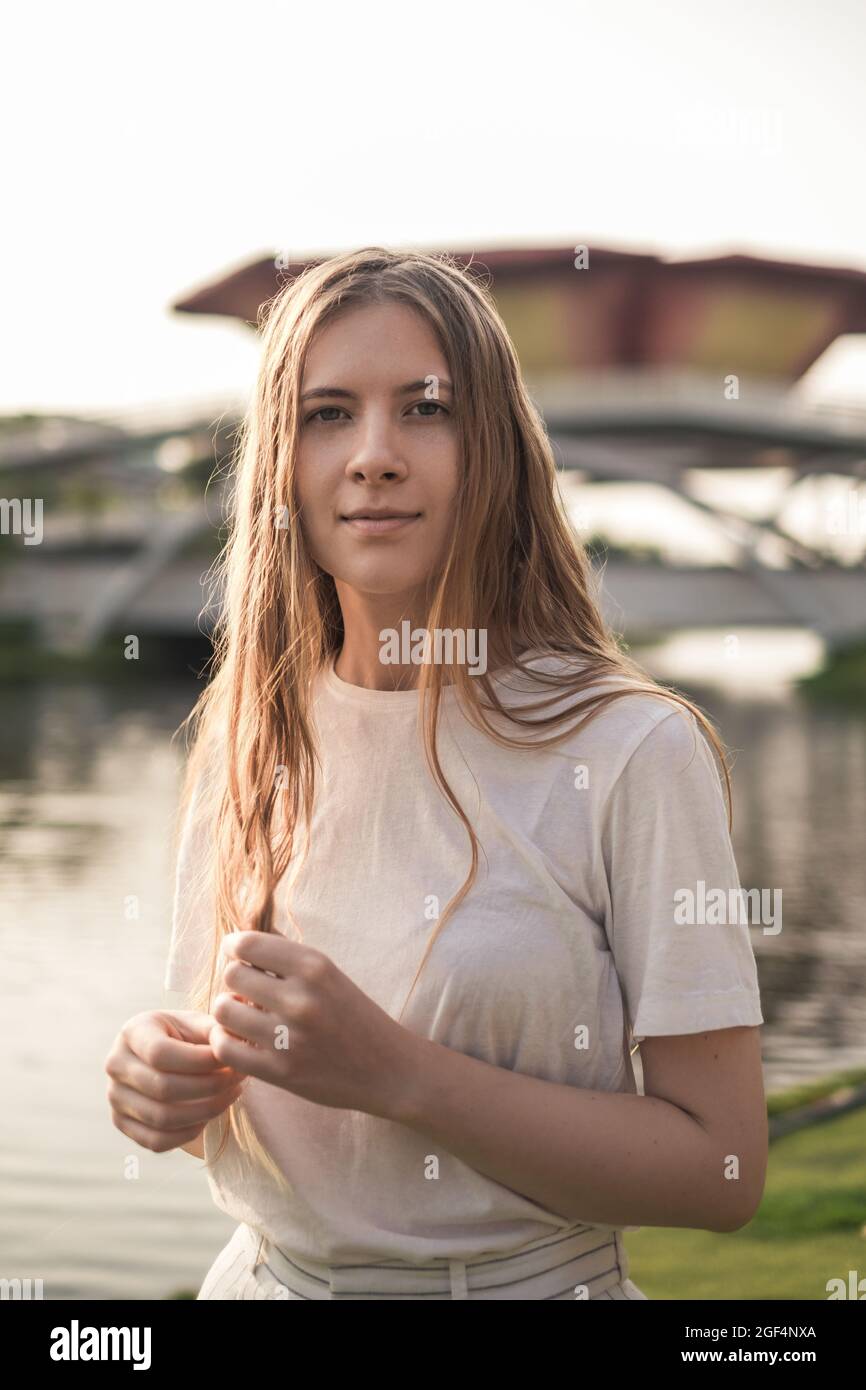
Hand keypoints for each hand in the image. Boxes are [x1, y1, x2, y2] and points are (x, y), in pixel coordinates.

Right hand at [105, 1009, 247, 1152]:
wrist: (167, 1058)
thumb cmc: (188, 1038)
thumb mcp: (198, 1024)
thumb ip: (216, 1031)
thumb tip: (230, 1043)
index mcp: (133, 1032)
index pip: (160, 1053)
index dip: (200, 1061)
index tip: (230, 1061)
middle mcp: (116, 1064)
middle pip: (163, 1088)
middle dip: (210, 1087)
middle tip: (238, 1080)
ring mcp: (115, 1097)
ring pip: (162, 1118)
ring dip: (205, 1110)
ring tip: (230, 1095)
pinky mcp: (122, 1123)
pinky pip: (157, 1141)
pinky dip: (189, 1132)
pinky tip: (210, 1115)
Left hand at [210, 932, 421, 1118]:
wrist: (388, 1069)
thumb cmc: (355, 1016)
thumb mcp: (330, 974)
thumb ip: (287, 954)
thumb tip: (243, 932)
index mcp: (315, 967)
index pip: (247, 944)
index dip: (234, 946)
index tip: (238, 954)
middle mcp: (301, 999)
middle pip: (231, 975)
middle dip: (235, 980)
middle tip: (248, 990)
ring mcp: (289, 1038)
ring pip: (223, 1010)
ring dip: (229, 1011)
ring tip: (244, 1016)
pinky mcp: (279, 1072)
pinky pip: (225, 1048)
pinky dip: (224, 1042)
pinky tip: (240, 1040)